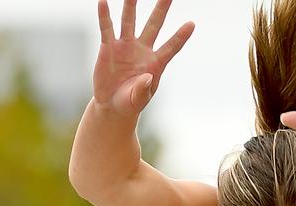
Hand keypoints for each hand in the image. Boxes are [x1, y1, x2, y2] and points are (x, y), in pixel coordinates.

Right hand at [93, 0, 193, 116]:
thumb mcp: (138, 100)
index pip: (171, 48)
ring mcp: (125, 46)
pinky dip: (105, 16)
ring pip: (129, 21)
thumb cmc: (130, 102)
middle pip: (154, 25)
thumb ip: (143, 90)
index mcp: (155, 64)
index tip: (192, 24)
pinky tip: (103, 2)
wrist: (112, 105)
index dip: (180, 37)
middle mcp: (142, 50)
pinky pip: (107, 29)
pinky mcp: (108, 47)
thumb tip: (146, 77)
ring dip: (131, 5)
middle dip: (161, 9)